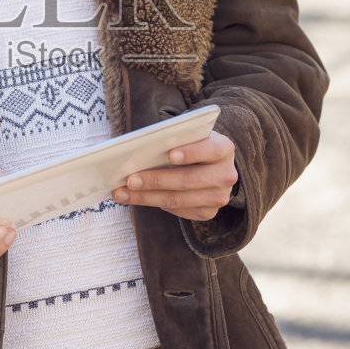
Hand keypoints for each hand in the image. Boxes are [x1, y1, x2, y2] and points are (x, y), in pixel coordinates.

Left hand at [111, 129, 236, 220]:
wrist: (210, 165)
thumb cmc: (192, 145)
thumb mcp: (189, 136)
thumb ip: (174, 139)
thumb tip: (140, 150)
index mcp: (224, 148)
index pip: (210, 150)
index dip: (191, 153)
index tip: (170, 155)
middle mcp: (226, 174)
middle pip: (189, 179)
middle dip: (156, 180)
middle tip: (130, 180)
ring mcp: (219, 196)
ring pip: (179, 199)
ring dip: (147, 197)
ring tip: (123, 193)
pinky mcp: (209, 212)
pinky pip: (178, 210)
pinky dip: (155, 203)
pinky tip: (137, 198)